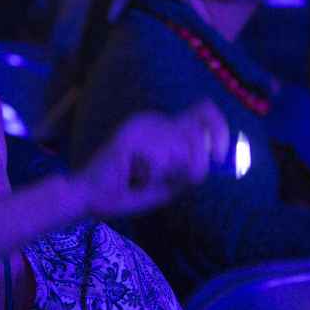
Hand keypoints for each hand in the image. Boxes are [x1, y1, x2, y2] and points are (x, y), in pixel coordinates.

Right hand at [70, 102, 228, 219]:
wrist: (90, 199)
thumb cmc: (129, 192)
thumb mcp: (171, 182)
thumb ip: (193, 167)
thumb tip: (216, 157)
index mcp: (164, 125)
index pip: (205, 110)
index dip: (219, 130)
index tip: (219, 157)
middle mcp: (153, 118)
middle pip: (198, 135)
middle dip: (194, 166)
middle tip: (169, 181)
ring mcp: (140, 125)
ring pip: (182, 149)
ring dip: (169, 175)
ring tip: (144, 178)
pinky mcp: (129, 137)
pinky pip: (161, 161)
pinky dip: (151, 178)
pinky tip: (133, 178)